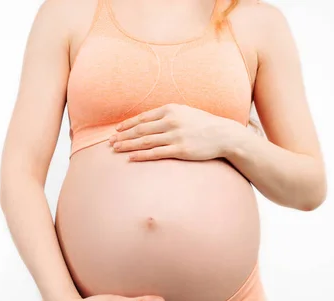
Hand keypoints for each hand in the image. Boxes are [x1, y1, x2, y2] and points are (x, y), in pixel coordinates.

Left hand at [109, 103, 231, 161]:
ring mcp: (175, 136)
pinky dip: (141, 155)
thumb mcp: (185, 112)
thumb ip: (168, 115)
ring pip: (145, 141)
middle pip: (140, 129)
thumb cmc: (203, 124)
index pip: (143, 117)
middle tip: (110, 142)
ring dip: (128, 145)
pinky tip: (131, 158)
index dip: (128, 124)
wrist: (223, 135)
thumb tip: (149, 121)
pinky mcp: (180, 150)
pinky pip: (156, 153)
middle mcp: (171, 121)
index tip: (116, 130)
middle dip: (123, 136)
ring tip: (116, 149)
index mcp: (171, 109)